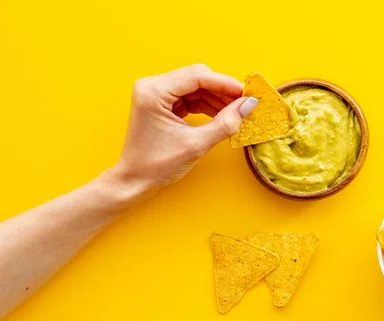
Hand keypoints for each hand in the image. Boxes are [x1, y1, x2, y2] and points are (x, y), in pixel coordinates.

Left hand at [111, 64, 257, 196]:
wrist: (135, 180)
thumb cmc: (156, 165)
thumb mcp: (196, 145)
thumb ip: (225, 123)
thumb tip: (248, 106)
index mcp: (154, 91)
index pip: (197, 76)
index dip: (225, 83)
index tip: (247, 93)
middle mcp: (152, 86)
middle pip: (197, 78)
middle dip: (222, 90)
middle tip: (244, 103)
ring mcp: (155, 93)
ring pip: (195, 87)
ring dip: (216, 98)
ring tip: (236, 112)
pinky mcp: (161, 102)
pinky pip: (189, 97)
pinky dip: (207, 104)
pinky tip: (222, 115)